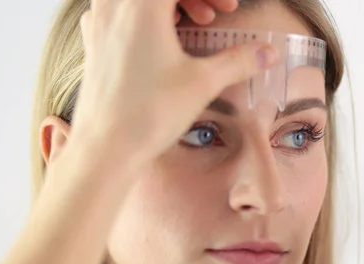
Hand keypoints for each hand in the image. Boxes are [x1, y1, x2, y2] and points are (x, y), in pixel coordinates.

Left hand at [66, 0, 277, 176]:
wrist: (105, 148)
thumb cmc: (149, 114)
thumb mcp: (202, 83)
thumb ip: (239, 60)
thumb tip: (269, 53)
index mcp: (141, 4)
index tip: (230, 7)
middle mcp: (114, 5)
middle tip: (217, 14)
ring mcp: (99, 22)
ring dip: (171, 2)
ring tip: (196, 25)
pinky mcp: (94, 41)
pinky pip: (122, 10)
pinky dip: (147, 14)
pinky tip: (164, 40)